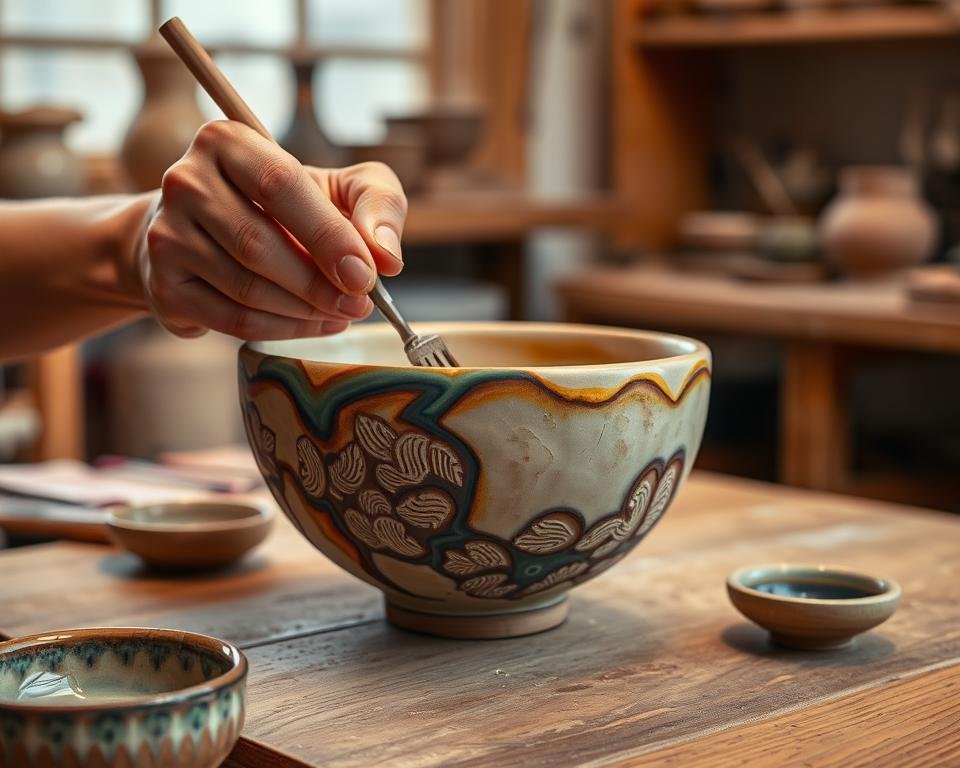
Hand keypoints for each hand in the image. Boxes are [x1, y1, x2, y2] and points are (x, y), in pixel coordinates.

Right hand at [141, 120, 405, 339]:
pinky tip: (312, 324)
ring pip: (245, 288)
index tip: (365, 274)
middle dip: (319, 284)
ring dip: (304, 311)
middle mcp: (185, 181)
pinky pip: (231, 320)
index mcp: (226, 141)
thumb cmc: (289, 207)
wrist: (211, 233)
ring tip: (340, 312)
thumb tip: (386, 257)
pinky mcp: (163, 284)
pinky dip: (281, 330)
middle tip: (359, 304)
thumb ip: (377, 205)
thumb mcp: (343, 187)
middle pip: (257, 244)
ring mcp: (166, 235)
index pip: (280, 185)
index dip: (327, 235)